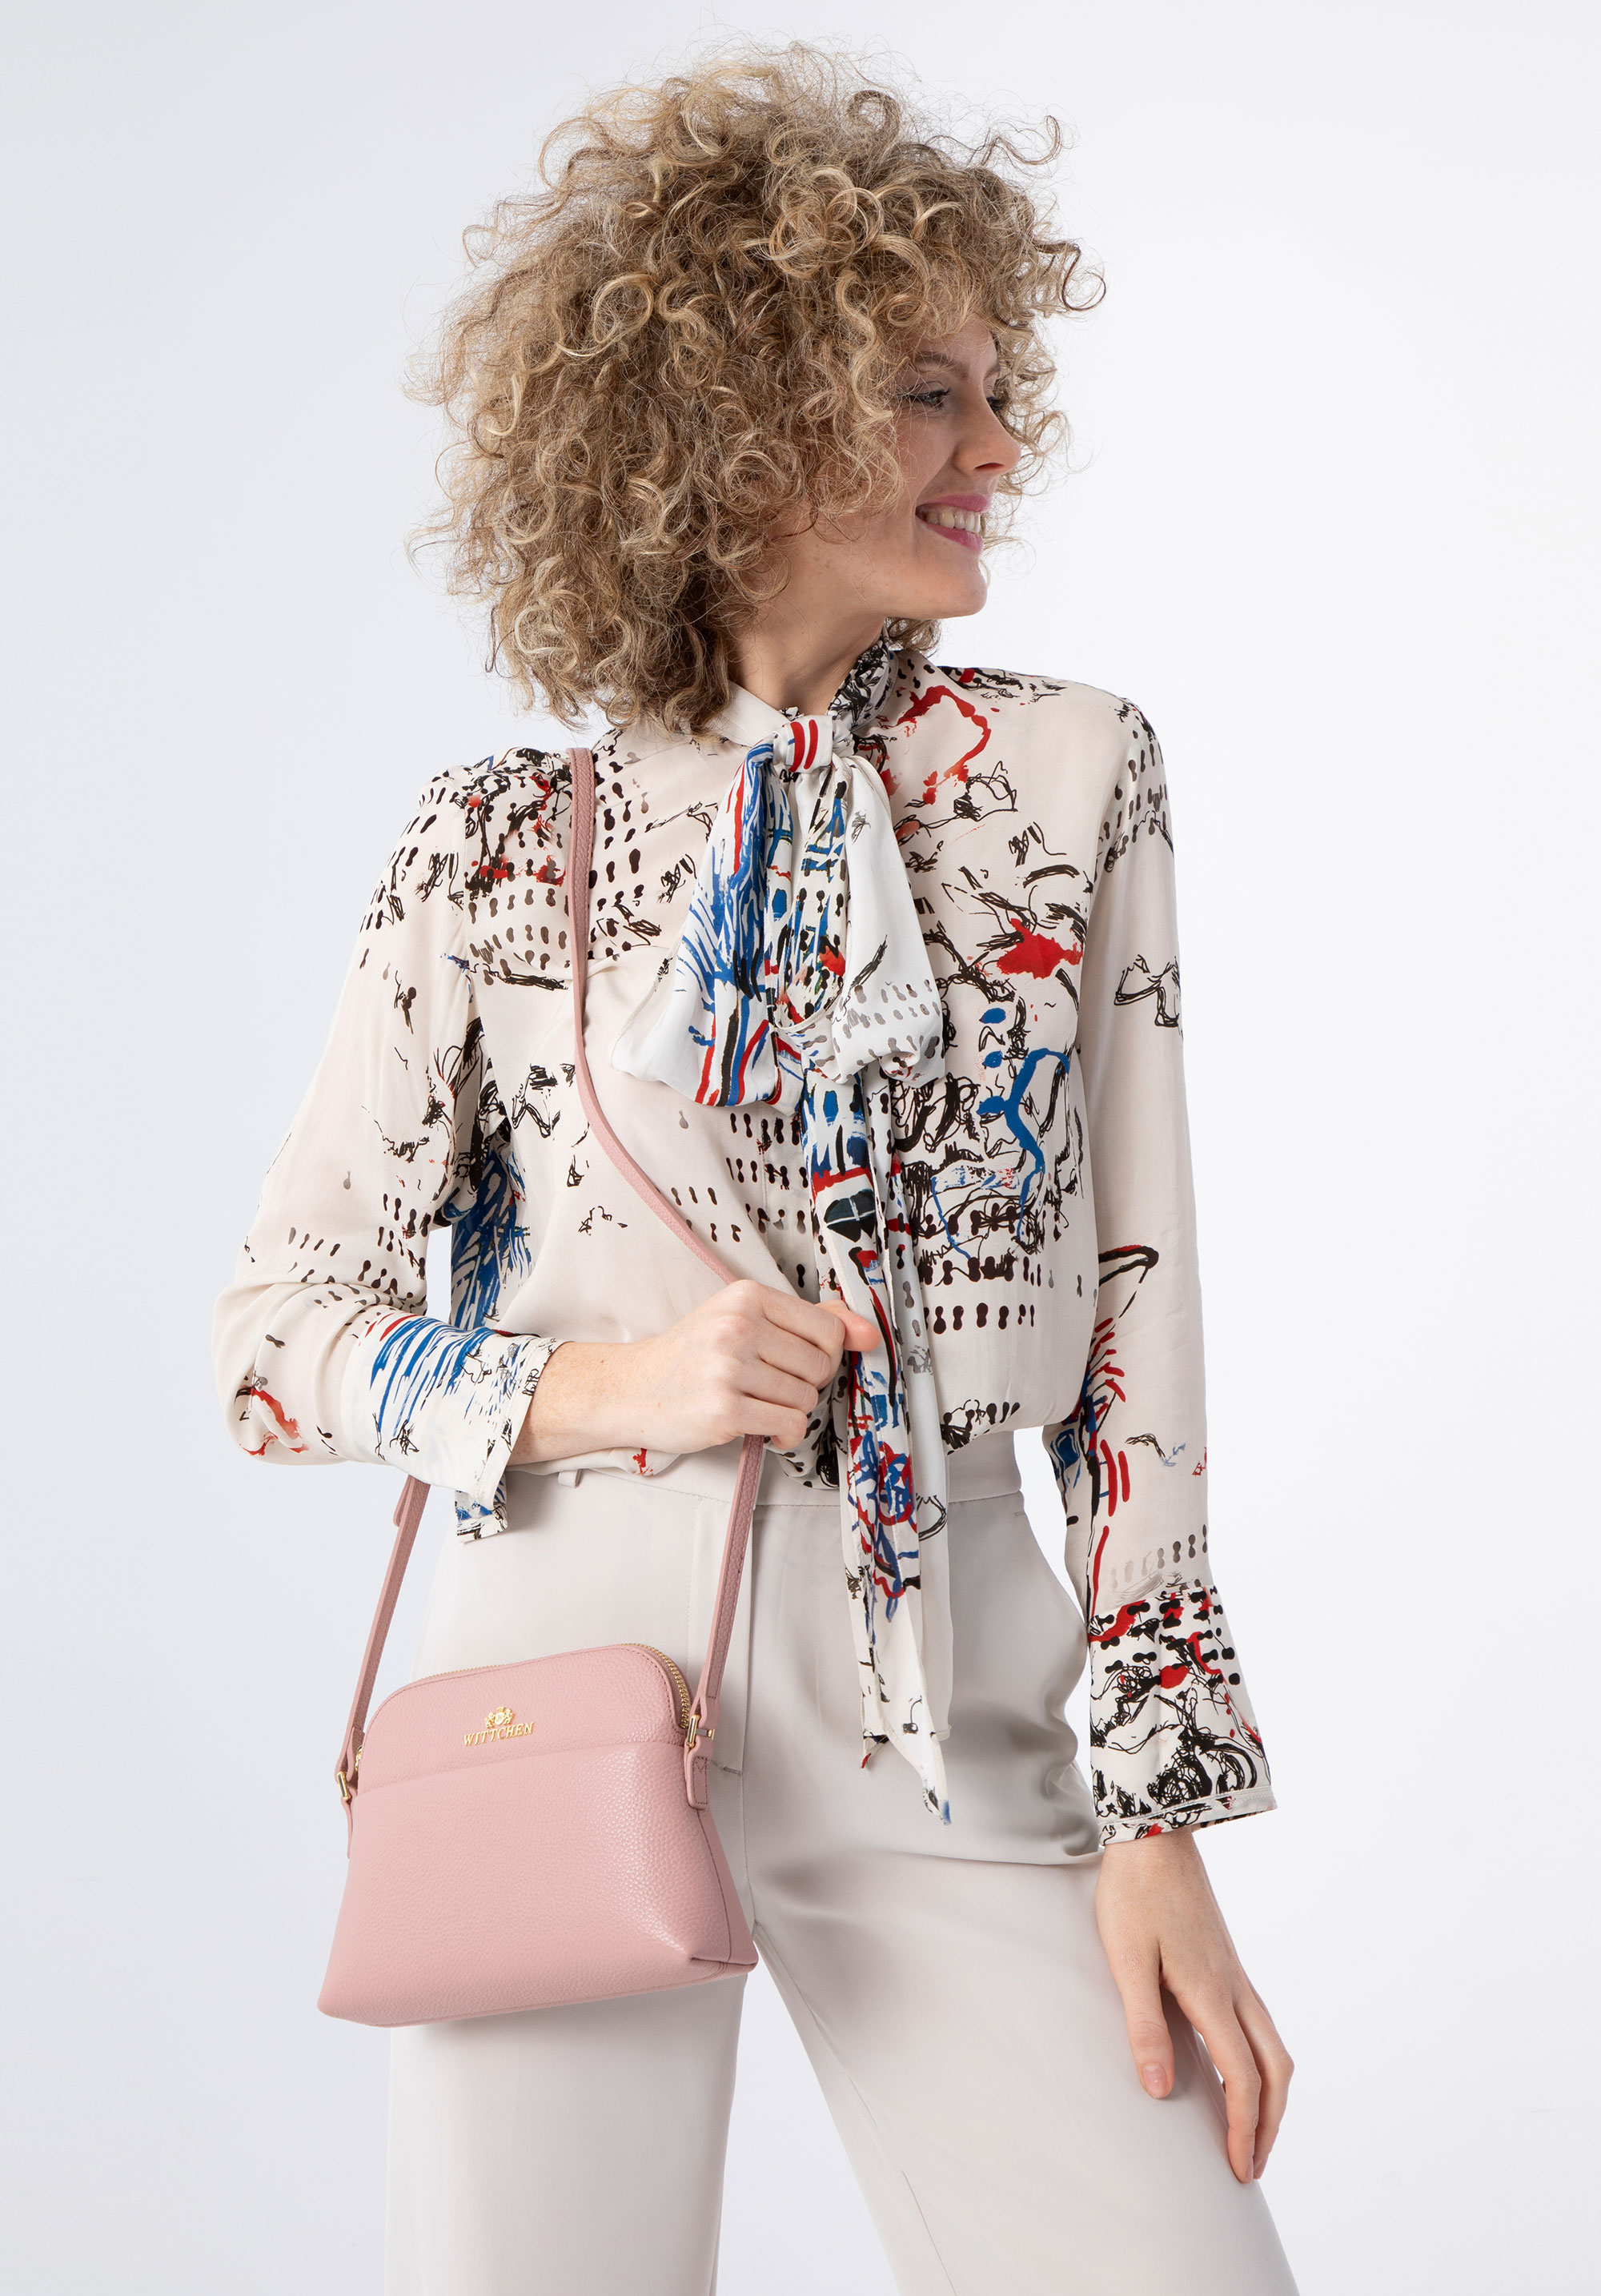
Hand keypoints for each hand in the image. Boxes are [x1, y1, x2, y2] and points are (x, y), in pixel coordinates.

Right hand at [512, 1280, 879, 1464]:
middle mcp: (737, 1326)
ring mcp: (728, 1368)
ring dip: (791, 1412)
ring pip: (806, 1399)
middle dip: (807, 1386)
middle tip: (772, 1388)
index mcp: (747, 1297)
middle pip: (820, 1367)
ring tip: (760, 1406)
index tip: (798, 1364)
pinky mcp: (723, 1410)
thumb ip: (808, 1321)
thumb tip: (870, 1332)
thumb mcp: (744, 1321)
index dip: (824, 1355)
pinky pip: (789, 1426)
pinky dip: (784, 1436)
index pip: (829, 1329)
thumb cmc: (694, 1356)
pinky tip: (763, 1429)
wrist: (633, 1389)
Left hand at [1095, 1829, 1291, 2182]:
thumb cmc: (1134, 1895)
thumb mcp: (1127, 1961)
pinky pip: (1260, 2024)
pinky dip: (1262, 2062)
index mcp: (1211, 1993)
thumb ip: (1143, 2026)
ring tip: (1253, 2129)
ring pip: (1274, 2047)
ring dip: (1271, 2095)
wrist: (1155, 1836)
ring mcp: (1235, 1973)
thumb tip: (1161, 2091)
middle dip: (1270, 2123)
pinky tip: (1238, 2069)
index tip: (1239, 2169)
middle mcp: (1234, 1987)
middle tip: (1253, 2165)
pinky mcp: (1226, 1961)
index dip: (1244, 2129)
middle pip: (1274, 2070)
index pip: (1242, 2078)